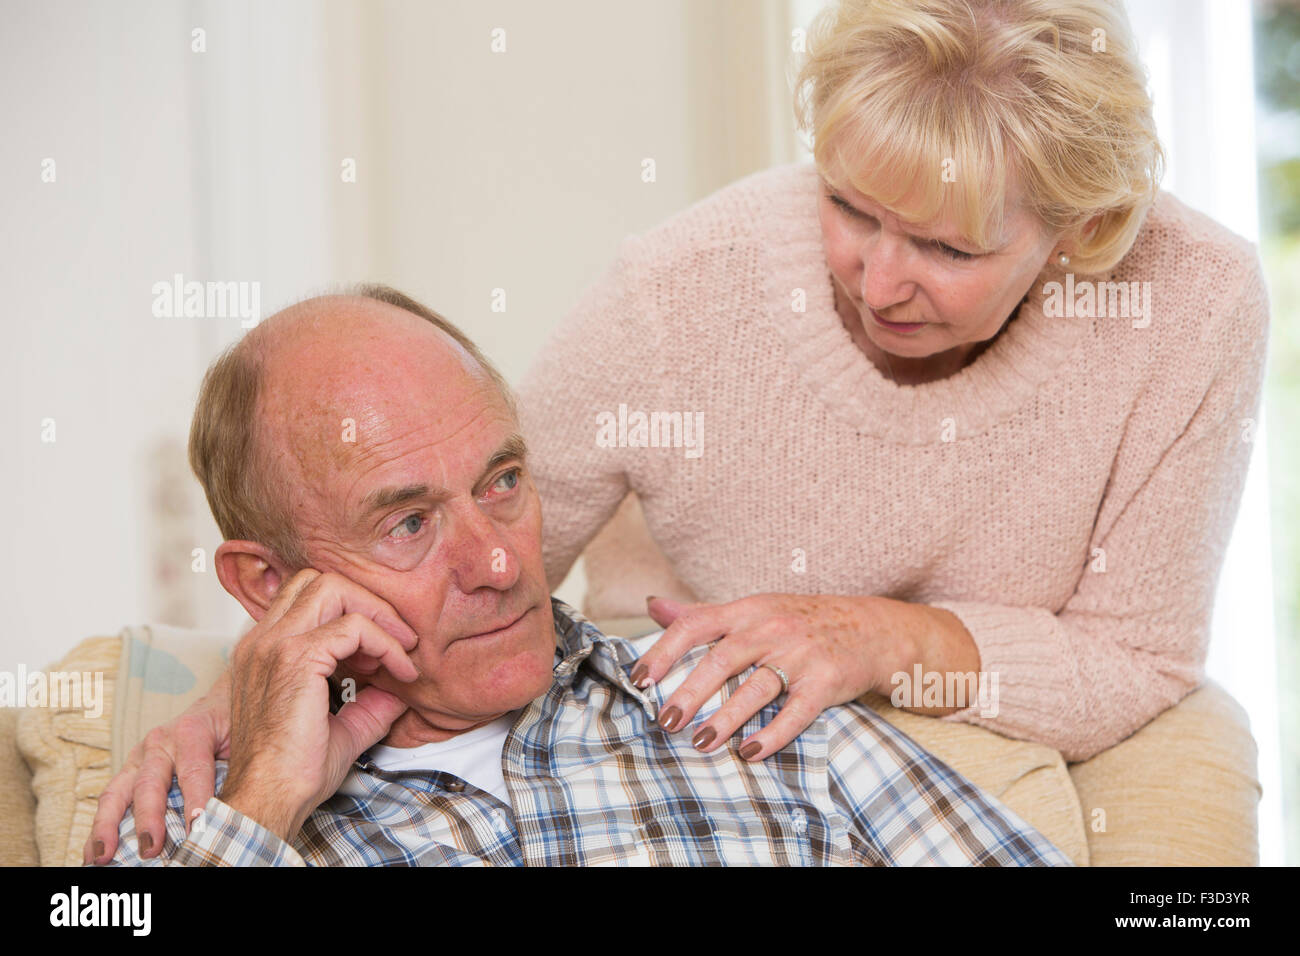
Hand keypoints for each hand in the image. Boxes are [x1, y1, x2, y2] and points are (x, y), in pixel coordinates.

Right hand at [84, 672, 232, 863]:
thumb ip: (238, 771)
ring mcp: (141, 755)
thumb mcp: (244, 740)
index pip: (194, 771)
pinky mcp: (131, 769)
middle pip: (150, 783)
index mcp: (193, 731)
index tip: (197, 829)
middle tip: (151, 848)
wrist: (220, 701)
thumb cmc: (235, 724)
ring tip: (102, 856)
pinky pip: (112, 798)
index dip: (196, 801)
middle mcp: (161, 742)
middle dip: (150, 818)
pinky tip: (94, 851)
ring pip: (119, 791)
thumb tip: (244, 811)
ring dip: (108, 826)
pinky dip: (101, 826)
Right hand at [218, 569, 418, 841]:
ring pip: (334, 588)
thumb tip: (402, 688)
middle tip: (400, 639)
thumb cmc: (296, 771)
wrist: (269, 801)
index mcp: (265, 649)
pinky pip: (353, 627)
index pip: (309, 597)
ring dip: (377, 615)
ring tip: (402, 651)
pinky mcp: (295, 660)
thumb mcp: (343, 727)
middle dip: (369, 602)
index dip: (355, 613)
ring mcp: (275, 645)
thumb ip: (371, 702)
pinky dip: (385, 644)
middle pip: (321, 581)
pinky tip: (399, 673)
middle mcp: (264, 639)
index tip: (383, 652)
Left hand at [628, 593, 951, 760]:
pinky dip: (774, 733)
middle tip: (666, 722)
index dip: (664, 650)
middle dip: (690, 691)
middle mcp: (771, 628)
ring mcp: (801, 653)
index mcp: (747, 610)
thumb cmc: (801, 621)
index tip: (639, 680)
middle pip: (723, 659)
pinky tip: (751, 752)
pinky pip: (798, 710)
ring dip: (727, 718)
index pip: (696, 623)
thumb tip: (653, 606)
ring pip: (757, 687)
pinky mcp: (827, 680)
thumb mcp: (753, 609)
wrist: (872, 628)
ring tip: (701, 743)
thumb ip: (702, 613)